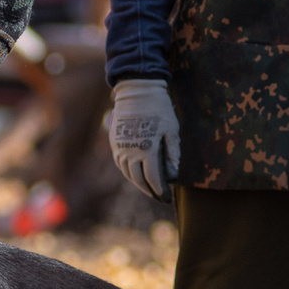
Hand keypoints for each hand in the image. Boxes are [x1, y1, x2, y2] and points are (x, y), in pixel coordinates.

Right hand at [106, 79, 177, 200]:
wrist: (137, 91)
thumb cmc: (159, 109)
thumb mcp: (172, 130)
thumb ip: (173, 153)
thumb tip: (173, 174)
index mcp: (147, 150)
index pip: (153, 179)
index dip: (160, 191)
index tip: (166, 198)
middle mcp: (131, 152)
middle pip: (138, 179)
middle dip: (149, 191)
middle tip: (158, 197)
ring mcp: (120, 147)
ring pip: (127, 173)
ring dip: (137, 183)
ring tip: (147, 187)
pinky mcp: (115, 141)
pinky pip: (119, 162)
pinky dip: (127, 171)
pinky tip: (135, 173)